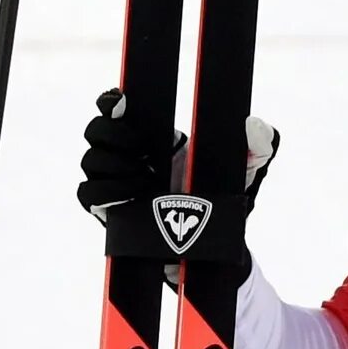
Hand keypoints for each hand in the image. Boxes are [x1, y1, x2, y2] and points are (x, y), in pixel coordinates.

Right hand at [76, 89, 280, 266]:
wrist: (214, 246)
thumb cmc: (226, 199)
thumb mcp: (249, 169)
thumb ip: (260, 144)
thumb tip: (254, 124)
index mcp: (155, 135)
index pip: (116, 106)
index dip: (112, 101)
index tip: (123, 102)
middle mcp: (128, 155)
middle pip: (96, 131)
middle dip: (113, 136)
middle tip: (141, 150)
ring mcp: (115, 182)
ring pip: (91, 161)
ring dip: (114, 167)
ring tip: (145, 181)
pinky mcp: (108, 210)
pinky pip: (87, 194)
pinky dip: (105, 192)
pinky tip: (130, 196)